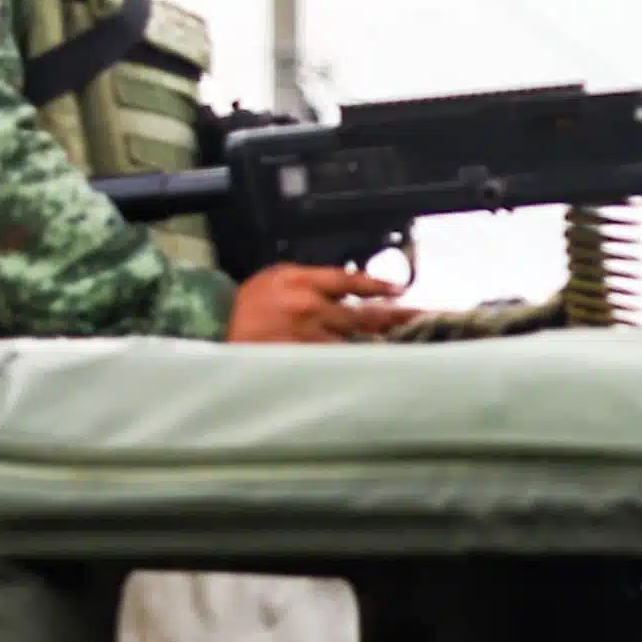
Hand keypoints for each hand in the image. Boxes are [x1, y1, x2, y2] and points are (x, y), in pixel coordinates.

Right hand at [226, 263, 416, 344]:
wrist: (215, 325)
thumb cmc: (247, 302)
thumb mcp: (278, 276)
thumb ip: (314, 279)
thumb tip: (349, 286)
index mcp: (302, 280)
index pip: (350, 281)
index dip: (378, 286)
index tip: (400, 291)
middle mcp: (310, 307)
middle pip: (363, 314)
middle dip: (397, 316)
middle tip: (426, 318)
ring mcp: (307, 337)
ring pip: (355, 341)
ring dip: (384, 343)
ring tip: (412, 345)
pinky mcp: (302, 359)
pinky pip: (336, 362)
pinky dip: (358, 363)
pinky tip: (378, 366)